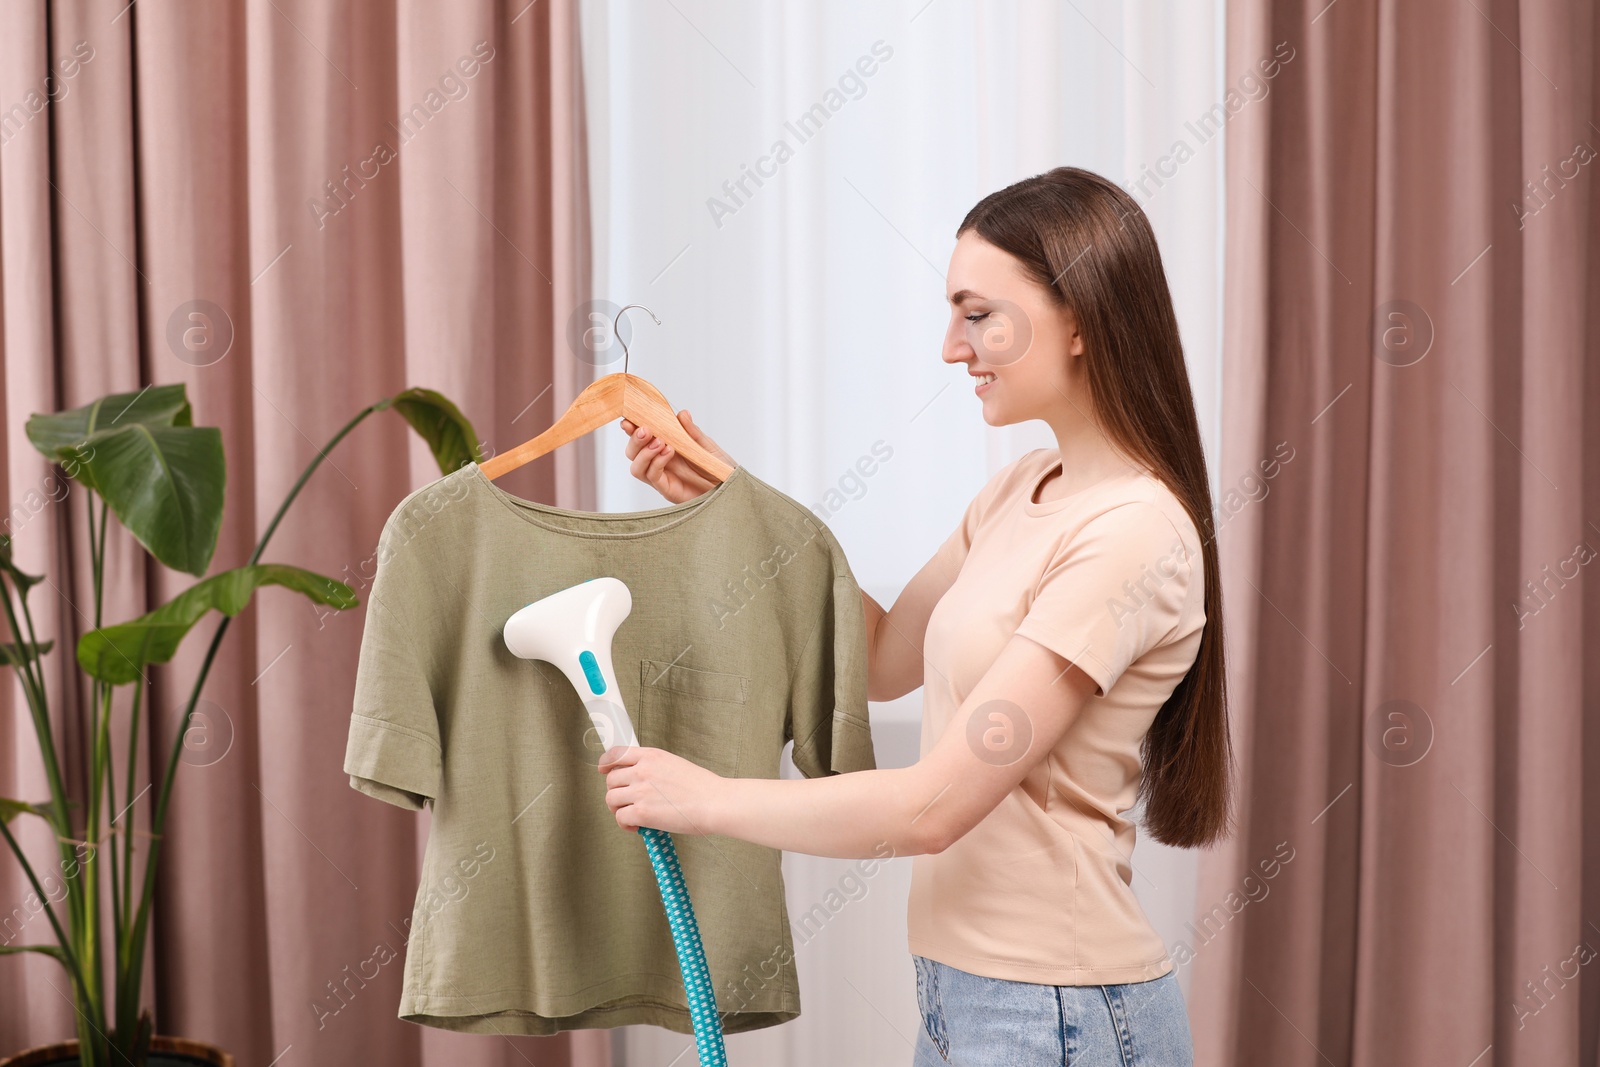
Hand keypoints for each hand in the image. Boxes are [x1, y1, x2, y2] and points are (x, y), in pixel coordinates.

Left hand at [598, 745, 724, 835]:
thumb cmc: (702, 789)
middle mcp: (642, 771)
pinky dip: (626, 825)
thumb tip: (640, 781)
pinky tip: (638, 827)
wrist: (715, 803)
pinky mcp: (642, 812)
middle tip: (628, 802)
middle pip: (611, 780)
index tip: (604, 770)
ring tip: (632, 816)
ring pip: (611, 799)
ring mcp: (640, 791)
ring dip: (619, 809)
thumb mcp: (675, 765)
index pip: (616, 754)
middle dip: (616, 792)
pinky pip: (620, 818)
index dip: (606, 763)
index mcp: (652, 756)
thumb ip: (654, 768)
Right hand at [619, 409, 734, 503]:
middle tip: (645, 429)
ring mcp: (663, 476)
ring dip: (643, 452)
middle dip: (634, 439)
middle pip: (633, 451)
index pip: (642, 436)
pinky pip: (652, 476)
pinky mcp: (667, 489)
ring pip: (636, 466)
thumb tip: (682, 414)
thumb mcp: (708, 446)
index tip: (628, 419)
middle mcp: (660, 461)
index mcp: (667, 446)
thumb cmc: (720, 468)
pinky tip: (668, 451)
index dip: (632, 427)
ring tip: (659, 441)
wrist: (731, 489)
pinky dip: (656, 462)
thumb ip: (693, 432)